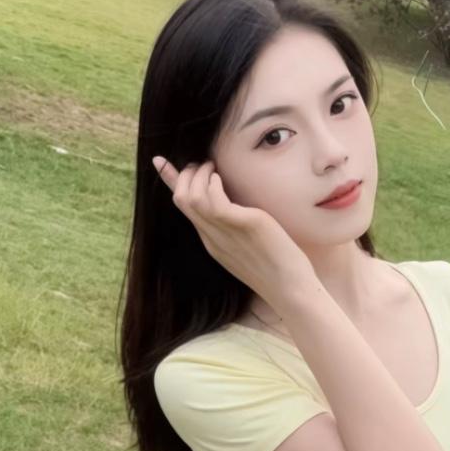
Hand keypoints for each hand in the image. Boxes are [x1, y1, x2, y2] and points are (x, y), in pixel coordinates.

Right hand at [151, 155, 313, 308]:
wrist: (290, 289)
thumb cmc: (277, 269)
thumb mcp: (248, 246)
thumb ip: (235, 228)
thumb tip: (238, 210)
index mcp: (212, 242)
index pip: (183, 208)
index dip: (170, 181)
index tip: (159, 161)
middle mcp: (213, 237)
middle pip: (181, 199)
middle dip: (184, 174)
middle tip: (202, 163)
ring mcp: (224, 232)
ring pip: (192, 197)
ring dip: (199, 174)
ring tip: (212, 166)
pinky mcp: (242, 225)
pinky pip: (215, 200)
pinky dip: (213, 183)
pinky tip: (221, 178)